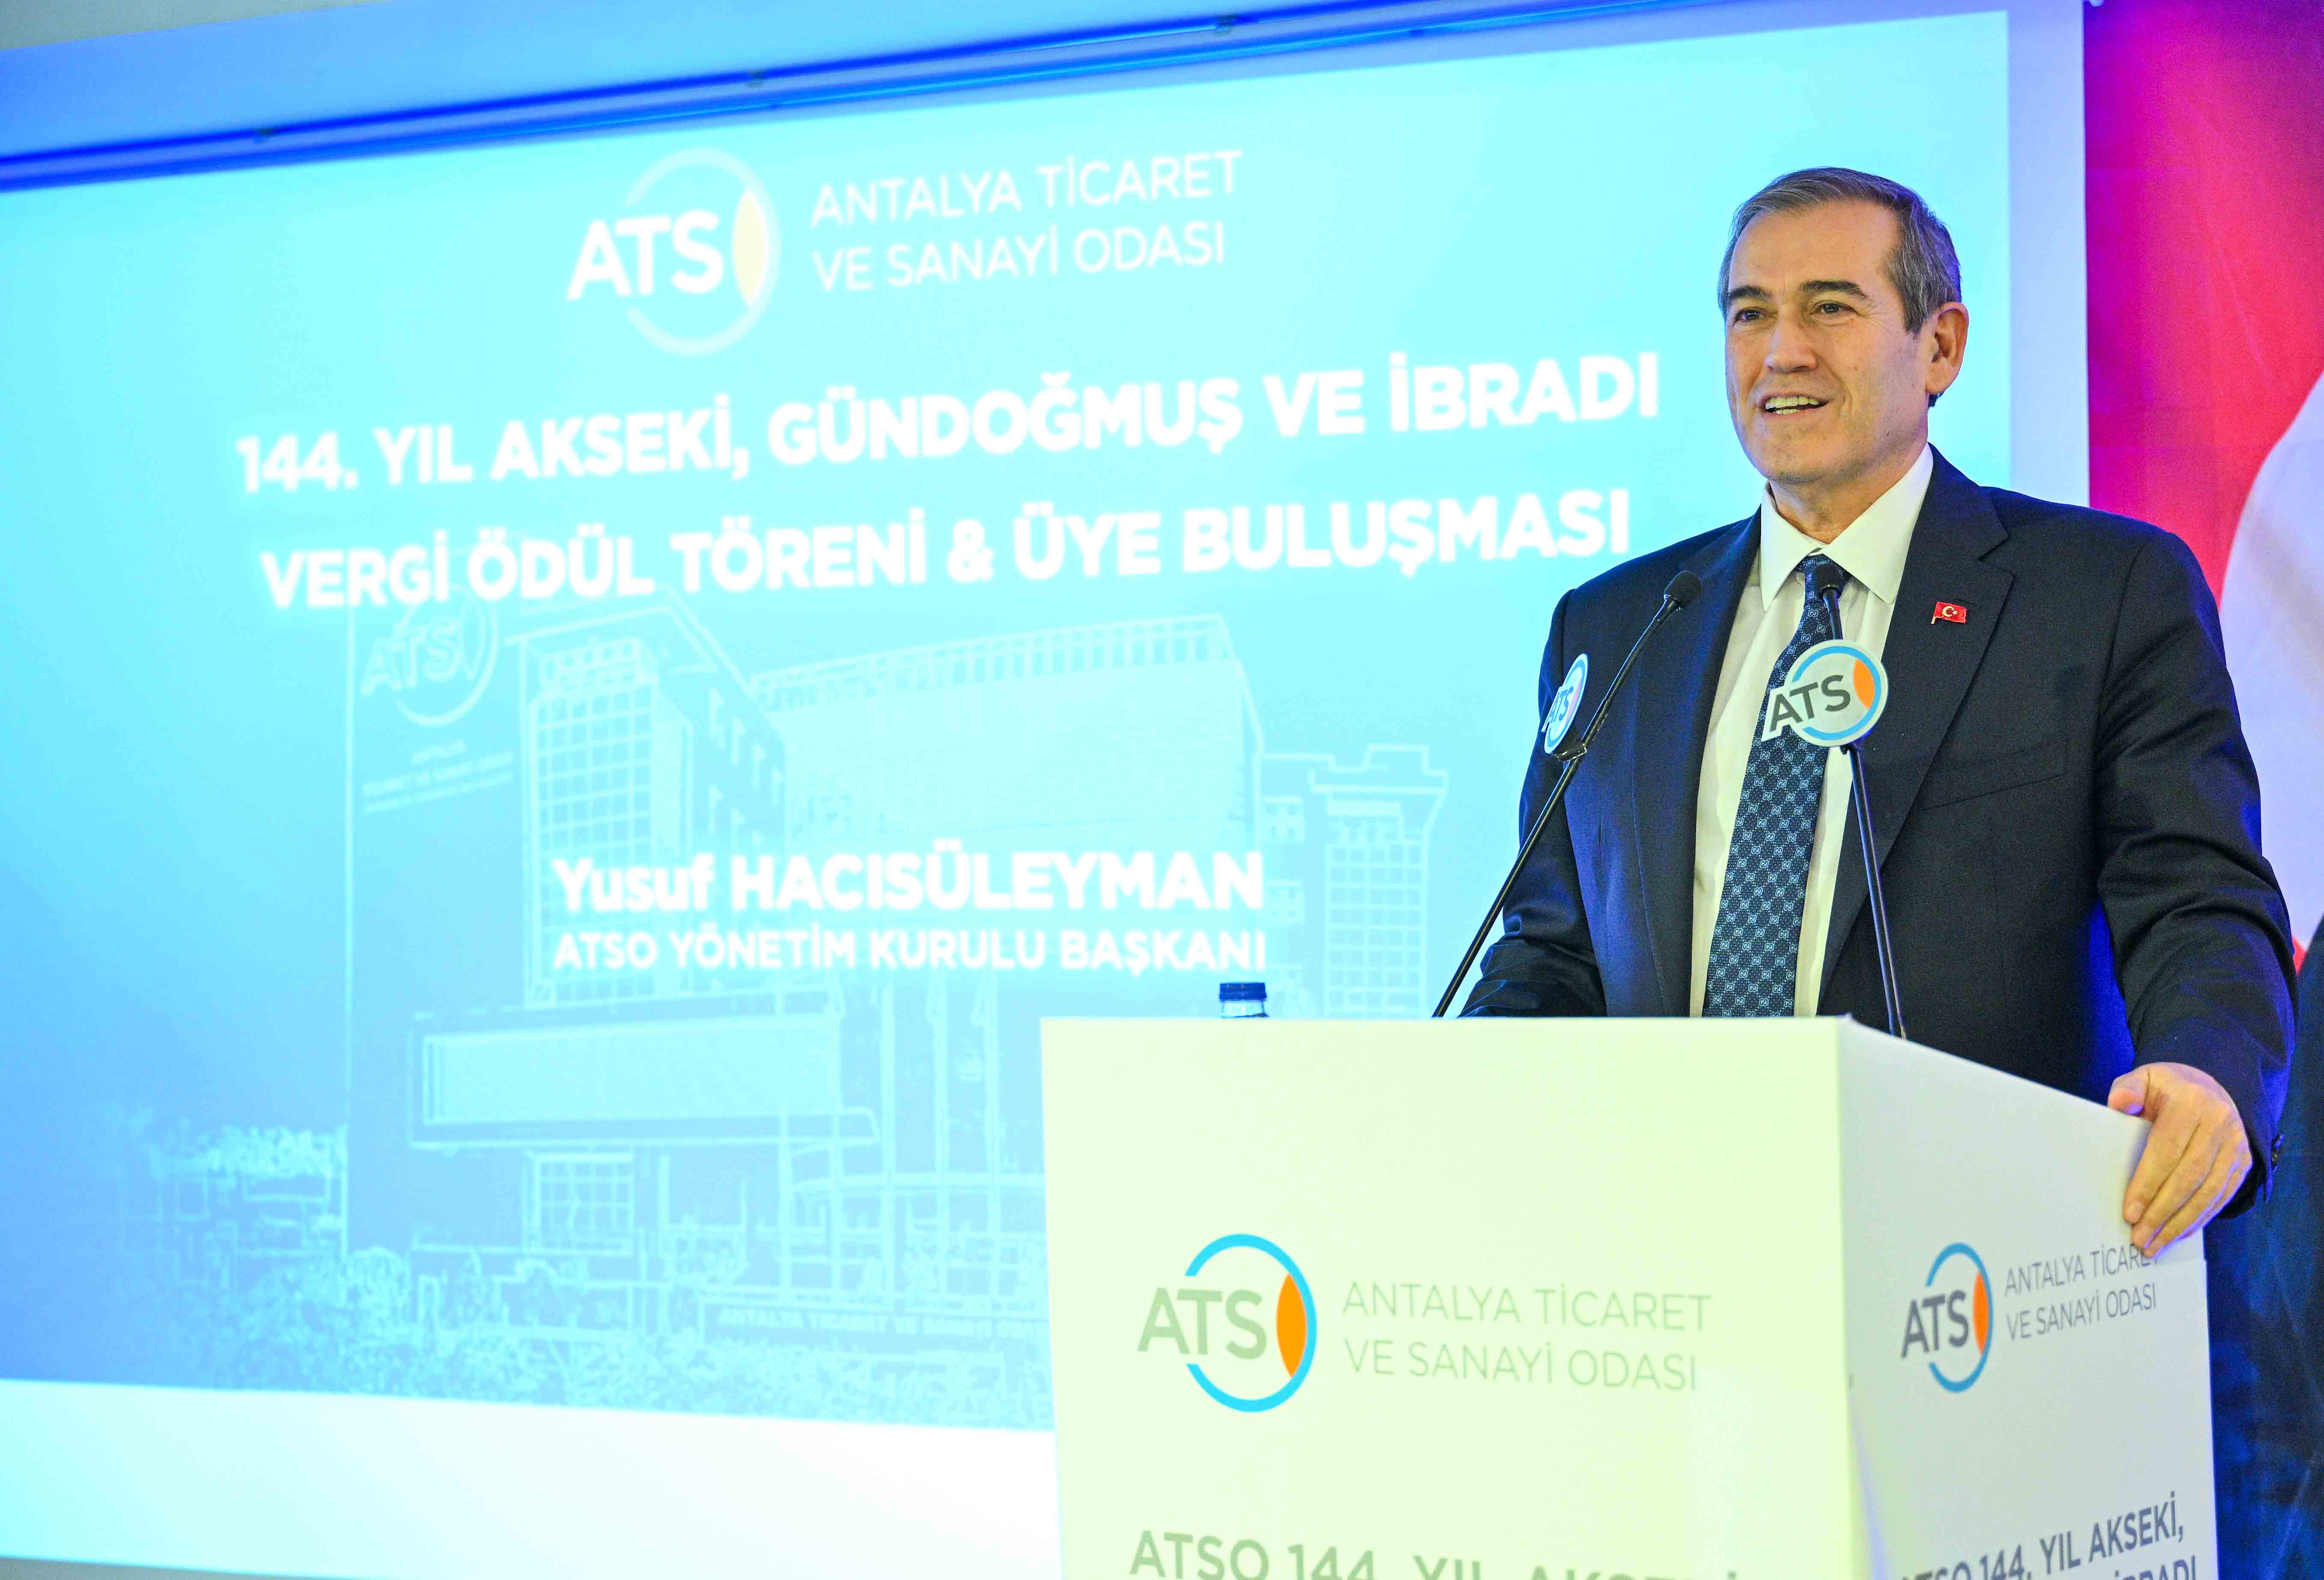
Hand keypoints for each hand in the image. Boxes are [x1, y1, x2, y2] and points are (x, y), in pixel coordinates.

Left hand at [2108, 1062, 2250, 1255]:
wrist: (2208, 1087)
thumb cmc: (2165, 1089)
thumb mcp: (2144, 1079)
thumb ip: (2128, 1090)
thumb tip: (2119, 1104)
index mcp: (2192, 1103)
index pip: (2167, 1150)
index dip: (2148, 1184)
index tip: (2129, 1212)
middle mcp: (2220, 1125)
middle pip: (2190, 1177)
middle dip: (2163, 1212)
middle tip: (2139, 1238)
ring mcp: (2236, 1146)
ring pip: (2209, 1193)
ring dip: (2181, 1223)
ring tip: (2155, 1245)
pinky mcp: (2243, 1163)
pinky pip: (2222, 1197)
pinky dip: (2199, 1218)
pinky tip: (2178, 1234)